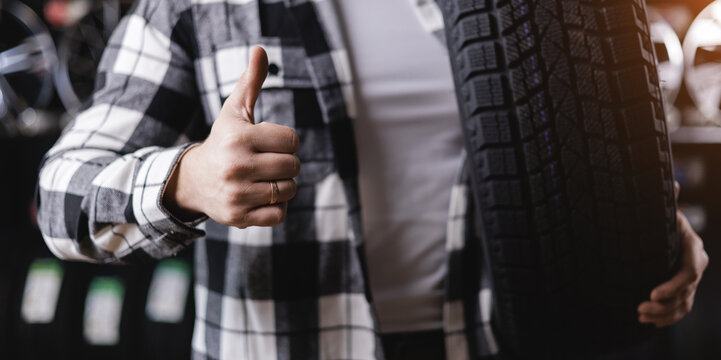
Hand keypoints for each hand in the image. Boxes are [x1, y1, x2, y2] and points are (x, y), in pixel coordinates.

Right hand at [163, 46, 299, 227]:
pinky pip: (279, 215)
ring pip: (289, 190)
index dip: (286, 142)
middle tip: (266, 163)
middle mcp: (236, 166)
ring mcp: (237, 194)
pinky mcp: (239, 217)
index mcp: (239, 138)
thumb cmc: (224, 141)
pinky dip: (276, 207)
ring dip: (282, 186)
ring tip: (263, 180)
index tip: (269, 143)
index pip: (292, 141)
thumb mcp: (235, 111)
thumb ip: (251, 82)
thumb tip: (261, 49)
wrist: (194, 181)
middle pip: (293, 166)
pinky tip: (260, 197)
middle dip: (285, 164)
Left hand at [638, 183, 708, 326]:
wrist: (665, 228)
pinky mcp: (685, 290)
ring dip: (663, 314)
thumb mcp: (663, 211)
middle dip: (663, 304)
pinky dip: (667, 318)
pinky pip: (681, 309)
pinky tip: (649, 322)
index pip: (689, 273)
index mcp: (693, 248)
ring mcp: (692, 281)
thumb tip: (672, 181)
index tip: (651, 293)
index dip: (672, 286)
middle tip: (639, 308)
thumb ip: (667, 201)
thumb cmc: (661, 218)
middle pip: (686, 293)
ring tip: (640, 316)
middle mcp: (696, 265)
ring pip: (684, 305)